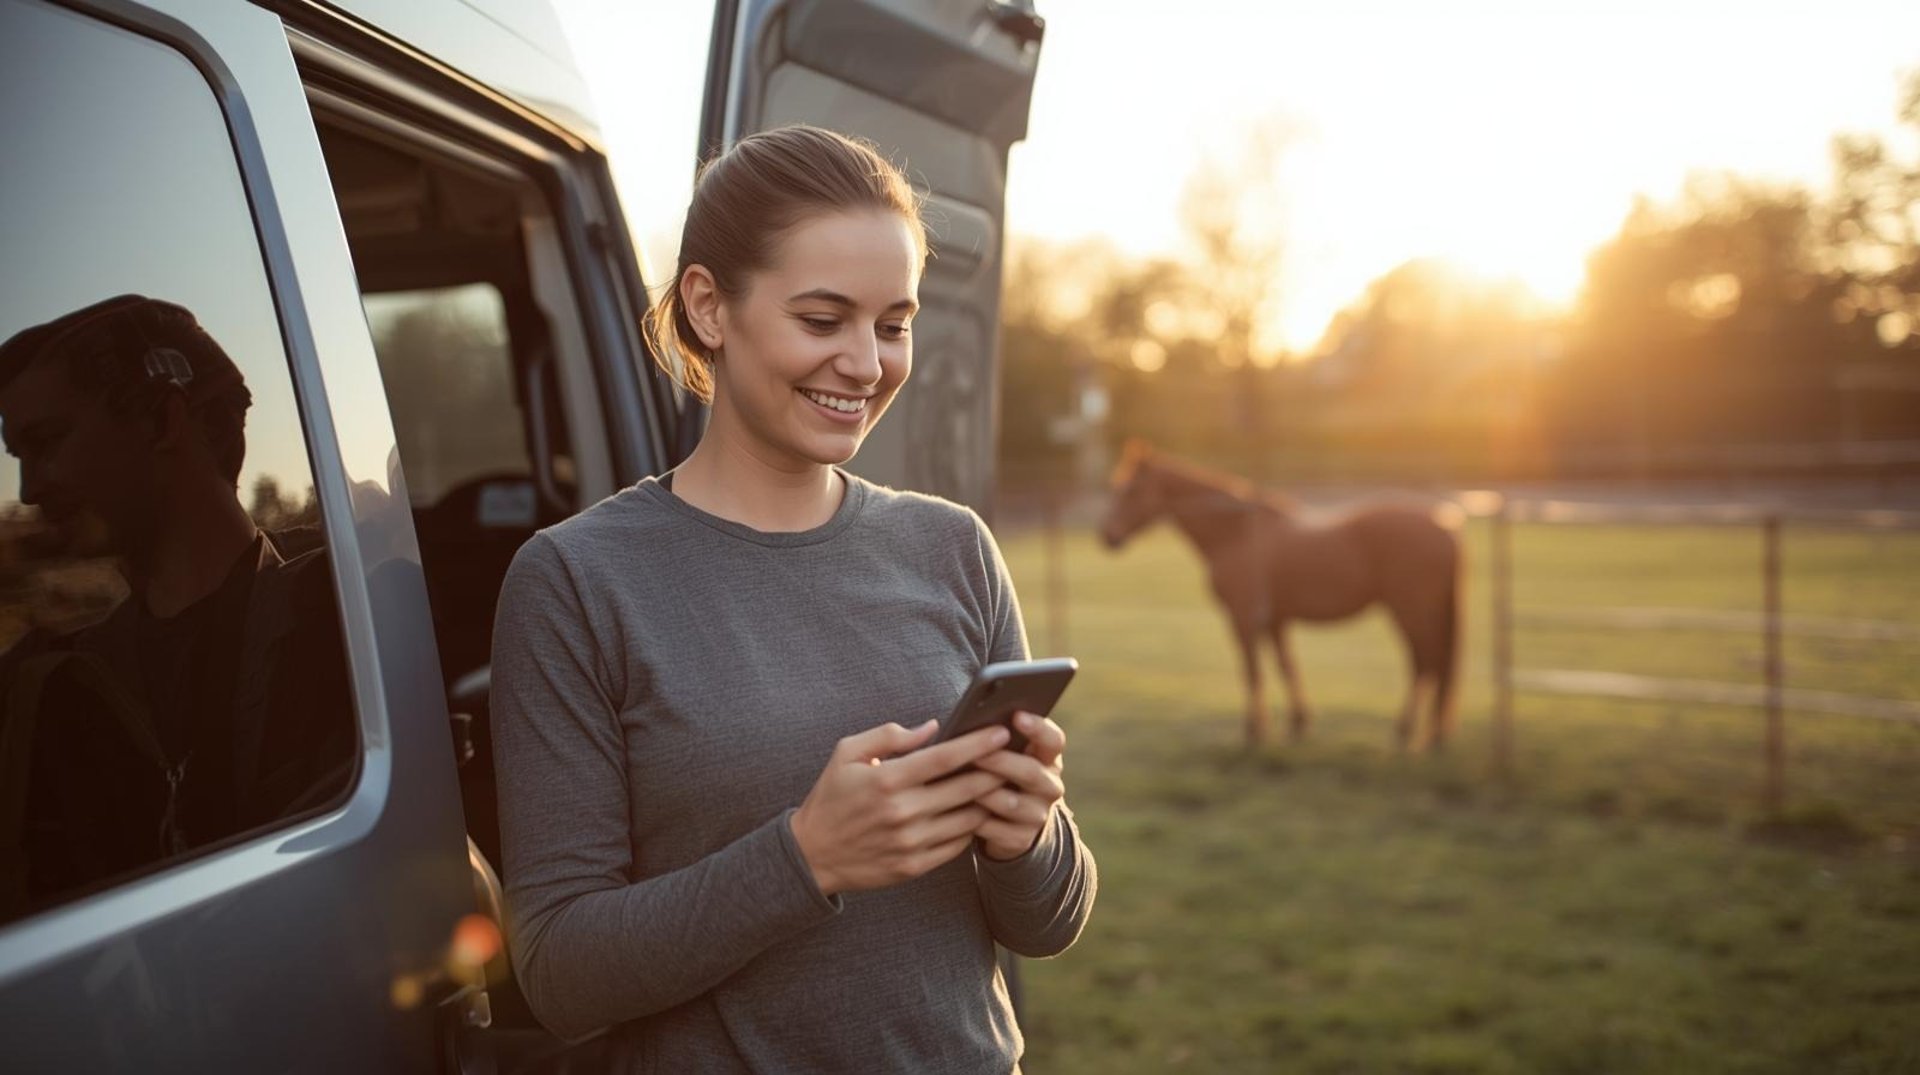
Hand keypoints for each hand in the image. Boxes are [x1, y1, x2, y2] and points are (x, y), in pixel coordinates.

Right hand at [790, 720, 1012, 894]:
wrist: (811, 855)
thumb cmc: (831, 797)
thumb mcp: (847, 753)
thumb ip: (889, 736)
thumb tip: (932, 727)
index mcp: (887, 780)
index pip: (945, 758)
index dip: (978, 744)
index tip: (1001, 731)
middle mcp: (903, 812)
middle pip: (967, 788)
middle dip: (996, 770)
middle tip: (1013, 757)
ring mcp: (911, 842)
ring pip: (969, 818)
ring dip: (989, 800)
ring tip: (1002, 784)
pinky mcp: (915, 866)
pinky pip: (958, 844)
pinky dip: (972, 827)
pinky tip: (976, 813)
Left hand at [970, 711, 1066, 860]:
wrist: (1010, 824)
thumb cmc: (999, 775)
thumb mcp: (1007, 755)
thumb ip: (997, 739)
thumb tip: (970, 721)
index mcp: (1048, 759)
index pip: (1053, 740)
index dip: (1038, 728)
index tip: (1016, 715)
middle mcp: (1050, 786)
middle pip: (1031, 772)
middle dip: (1000, 761)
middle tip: (975, 754)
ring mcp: (1038, 814)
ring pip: (1010, 802)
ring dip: (982, 792)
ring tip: (957, 783)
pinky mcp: (1021, 839)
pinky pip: (994, 828)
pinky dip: (973, 819)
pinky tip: (955, 810)